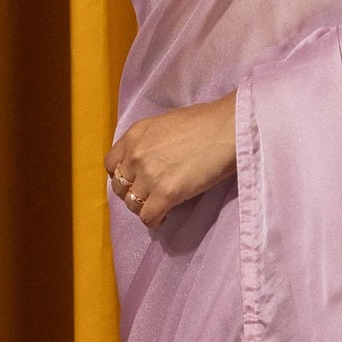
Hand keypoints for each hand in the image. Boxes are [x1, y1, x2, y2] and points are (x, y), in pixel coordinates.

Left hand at [105, 93, 237, 225]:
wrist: (229, 128)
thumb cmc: (207, 121)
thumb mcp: (166, 124)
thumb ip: (151, 141)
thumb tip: (153, 158)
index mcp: (134, 135)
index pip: (111, 164)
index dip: (123, 176)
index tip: (136, 181)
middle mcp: (136, 154)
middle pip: (120, 187)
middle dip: (133, 194)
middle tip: (150, 196)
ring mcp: (149, 175)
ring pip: (132, 205)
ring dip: (144, 208)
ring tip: (160, 207)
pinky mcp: (166, 193)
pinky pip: (148, 217)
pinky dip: (155, 220)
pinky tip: (165, 216)